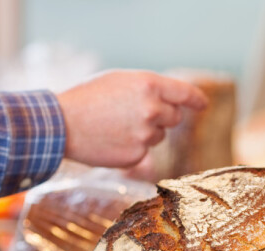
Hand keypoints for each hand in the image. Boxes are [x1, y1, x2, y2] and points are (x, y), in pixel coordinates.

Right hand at [56, 70, 206, 168]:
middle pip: (174, 118)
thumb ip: (147, 89)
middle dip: (161, 118)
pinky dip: (132, 149)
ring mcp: (146, 134)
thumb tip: (168, 102)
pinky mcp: (137, 155)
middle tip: (133, 115)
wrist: (61, 124)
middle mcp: (152, 109)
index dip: (196, 99)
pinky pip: (144, 153)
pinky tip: (111, 142)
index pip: (184, 93)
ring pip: (158, 136)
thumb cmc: (87, 98)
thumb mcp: (119, 81)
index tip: (202, 104)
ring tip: (115, 127)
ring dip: (144, 133)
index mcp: (149, 85)